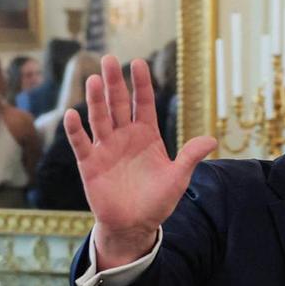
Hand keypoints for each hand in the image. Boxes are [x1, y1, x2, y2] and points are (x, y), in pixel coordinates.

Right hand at [65, 55, 215, 268]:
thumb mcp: (178, 179)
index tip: (138, 62)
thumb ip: (190, 157)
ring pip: (99, 118)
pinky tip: (72, 114)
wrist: (134, 226)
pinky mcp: (90, 164)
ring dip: (95, 100)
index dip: (141, 84)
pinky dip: (76, 130)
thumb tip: (212, 139)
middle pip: (118, 104)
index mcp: (146, 135)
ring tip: (93, 80)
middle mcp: (124, 136)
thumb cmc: (157, 202)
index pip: (144, 103)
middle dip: (114, 82)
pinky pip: (81, 143)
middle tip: (109, 59)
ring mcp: (106, 148)